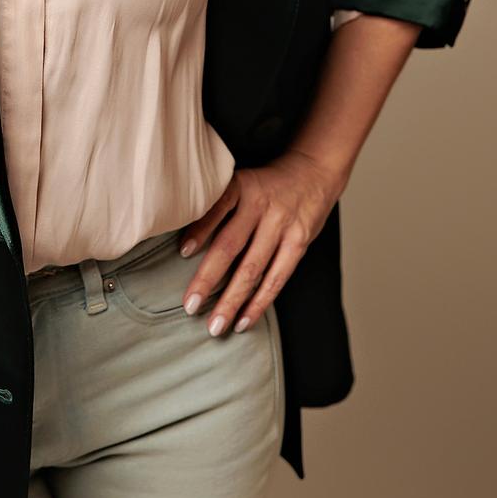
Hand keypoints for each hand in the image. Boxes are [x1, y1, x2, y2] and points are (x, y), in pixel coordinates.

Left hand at [176, 152, 346, 335]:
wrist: (314, 171)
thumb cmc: (266, 184)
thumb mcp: (241, 181)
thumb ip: (218, 205)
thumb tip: (183, 241)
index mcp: (242, 186)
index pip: (217, 207)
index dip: (200, 229)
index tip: (182, 252)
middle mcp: (261, 205)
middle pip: (231, 245)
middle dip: (209, 279)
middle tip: (190, 306)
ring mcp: (282, 226)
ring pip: (253, 269)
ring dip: (232, 301)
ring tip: (214, 326)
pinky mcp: (299, 243)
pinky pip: (277, 279)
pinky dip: (258, 303)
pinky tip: (243, 321)